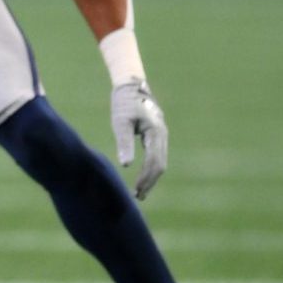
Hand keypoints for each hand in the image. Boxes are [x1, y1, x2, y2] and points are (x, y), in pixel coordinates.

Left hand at [111, 79, 168, 199]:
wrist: (131, 85)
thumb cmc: (124, 102)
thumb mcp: (121, 121)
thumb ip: (124, 142)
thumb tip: (125, 165)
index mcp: (156, 133)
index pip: (154, 162)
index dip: (146, 179)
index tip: (136, 191)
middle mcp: (162, 136)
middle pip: (160, 165)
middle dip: (150, 182)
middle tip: (138, 196)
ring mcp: (162, 135)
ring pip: (160, 161)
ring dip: (151, 177)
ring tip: (140, 191)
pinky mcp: (157, 135)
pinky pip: (157, 156)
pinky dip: (151, 168)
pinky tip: (142, 176)